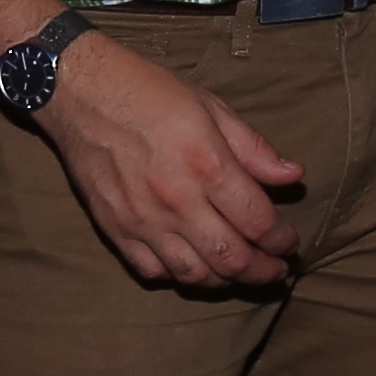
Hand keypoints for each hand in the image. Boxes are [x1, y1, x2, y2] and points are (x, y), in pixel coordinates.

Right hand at [38, 43, 305, 288]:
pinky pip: (152, 271)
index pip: (258, 222)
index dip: (282, 240)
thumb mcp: (212, 107)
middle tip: (278, 270)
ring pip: (194, 275)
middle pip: (231, 258)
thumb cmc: (150, 93)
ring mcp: (142, 221)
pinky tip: (195, 267)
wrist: (82, 93)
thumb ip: (253, 148)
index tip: (290, 244)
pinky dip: (179, 278)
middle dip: (263, 271)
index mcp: (207, 165)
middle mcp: (176, 200)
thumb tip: (293, 176)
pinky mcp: (115, 230)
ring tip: (242, 274)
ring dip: (226, 282)